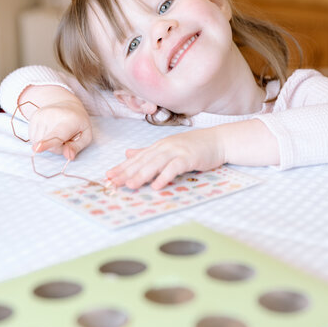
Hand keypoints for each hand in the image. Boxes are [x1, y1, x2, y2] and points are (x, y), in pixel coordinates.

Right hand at [28, 100, 91, 159]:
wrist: (68, 104)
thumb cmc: (79, 123)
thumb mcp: (86, 135)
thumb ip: (77, 147)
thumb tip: (68, 156)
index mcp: (69, 121)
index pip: (57, 135)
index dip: (46, 144)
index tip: (36, 149)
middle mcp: (52, 116)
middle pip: (50, 145)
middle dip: (58, 147)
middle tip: (66, 137)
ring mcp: (40, 115)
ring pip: (39, 143)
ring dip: (49, 143)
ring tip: (57, 132)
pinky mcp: (33, 117)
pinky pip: (33, 138)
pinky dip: (41, 139)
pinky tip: (49, 130)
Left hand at [106, 127, 225, 189]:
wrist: (218, 141)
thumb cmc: (195, 146)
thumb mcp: (169, 147)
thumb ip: (149, 152)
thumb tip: (128, 153)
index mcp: (159, 146)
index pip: (137, 158)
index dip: (122, 167)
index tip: (109, 176)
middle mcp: (165, 147)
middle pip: (143, 161)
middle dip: (127, 172)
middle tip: (113, 183)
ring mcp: (177, 151)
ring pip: (155, 164)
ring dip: (142, 175)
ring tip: (130, 186)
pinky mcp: (189, 157)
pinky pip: (174, 168)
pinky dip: (165, 176)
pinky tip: (157, 186)